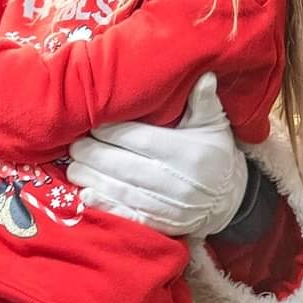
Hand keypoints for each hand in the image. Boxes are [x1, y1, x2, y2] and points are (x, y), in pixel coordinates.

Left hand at [66, 71, 248, 237]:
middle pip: (125, 165)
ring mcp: (170, 207)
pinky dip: (105, 205)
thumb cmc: (214, 155)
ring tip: (74, 166)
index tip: (94, 124)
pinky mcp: (162, 226)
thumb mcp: (214, 126)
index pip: (142, 139)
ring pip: (122, 190)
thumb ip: (204, 102)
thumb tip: (205, 75)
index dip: (114, 132)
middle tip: (75, 144)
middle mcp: (179, 182)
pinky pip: (128, 215)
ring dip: (92, 178)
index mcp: (189, 153)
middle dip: (94, 154)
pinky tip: (87, 194)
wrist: (228, 201)